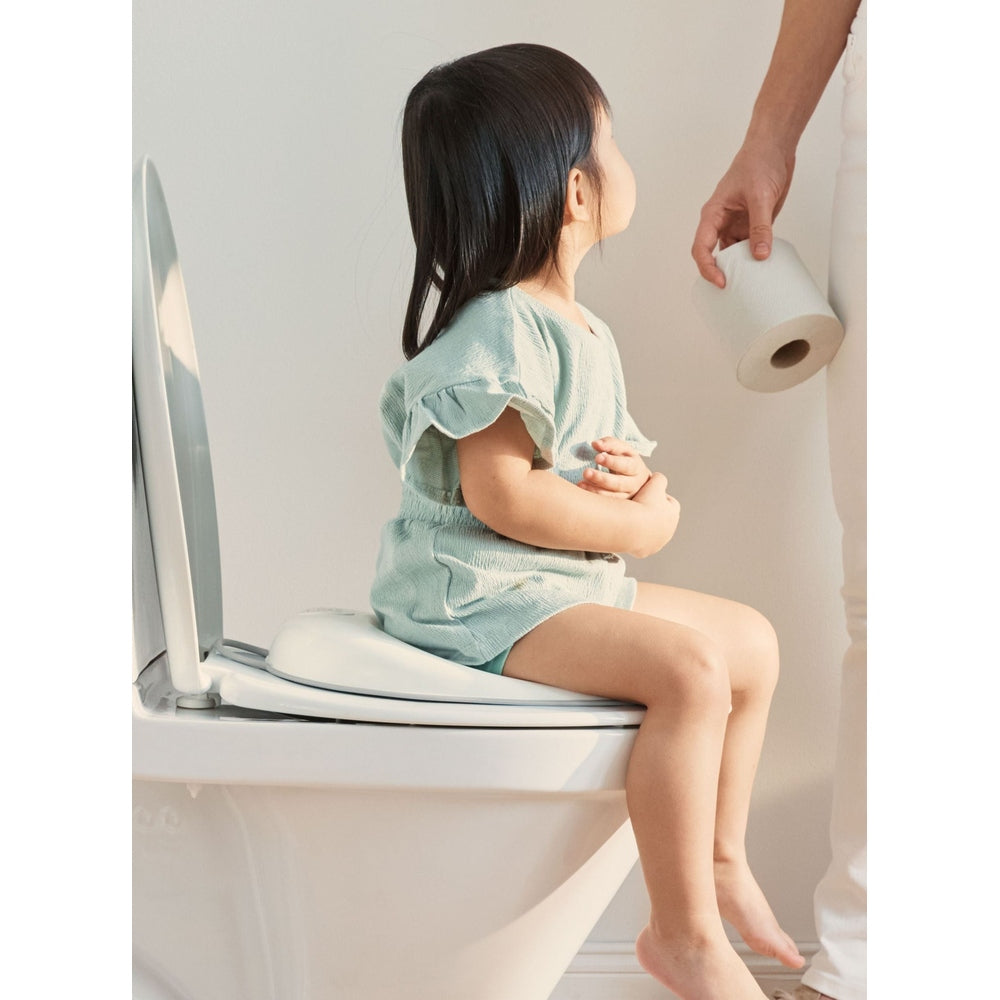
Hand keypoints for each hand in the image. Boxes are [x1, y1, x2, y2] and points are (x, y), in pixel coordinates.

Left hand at [578, 437, 651, 499]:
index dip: (612, 461)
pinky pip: (607, 505)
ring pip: (613, 496)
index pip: (626, 464)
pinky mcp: (621, 507)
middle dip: (602, 478)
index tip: (597, 457)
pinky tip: (583, 494)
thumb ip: (610, 444)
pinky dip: (594, 499)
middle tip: (586, 472)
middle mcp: (634, 483)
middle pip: (619, 483)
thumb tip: (595, 444)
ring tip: (580, 483)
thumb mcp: (622, 450)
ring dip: (596, 490)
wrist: (637, 479)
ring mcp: (628, 496)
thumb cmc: (625, 460)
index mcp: (636, 467)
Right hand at [628, 472, 680, 557]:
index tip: (647, 495)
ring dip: (642, 526)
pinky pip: (639, 543)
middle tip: (637, 507)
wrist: (631, 526)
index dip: (657, 497)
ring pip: (650, 532)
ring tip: (630, 518)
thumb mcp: (655, 482)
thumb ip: (659, 479)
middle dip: (650, 514)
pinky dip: (634, 537)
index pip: (669, 502)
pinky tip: (626, 530)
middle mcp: (669, 530)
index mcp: (673, 513)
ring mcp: (657, 543)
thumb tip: (659, 477)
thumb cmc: (643, 504)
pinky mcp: (645, 551)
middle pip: (659, 519)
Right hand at [692, 139, 794, 287]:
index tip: (721, 281)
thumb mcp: (760, 196)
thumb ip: (761, 226)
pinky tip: (763, 264)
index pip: (701, 248)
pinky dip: (755, 256)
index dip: (708, 267)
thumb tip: (761, 254)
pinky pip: (750, 246)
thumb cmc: (758, 162)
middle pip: (713, 255)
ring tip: (750, 280)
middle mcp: (721, 222)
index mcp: (713, 214)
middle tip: (734, 288)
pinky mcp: (751, 224)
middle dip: (721, 272)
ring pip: (732, 253)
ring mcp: (736, 224)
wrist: (774, 148)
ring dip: (741, 266)